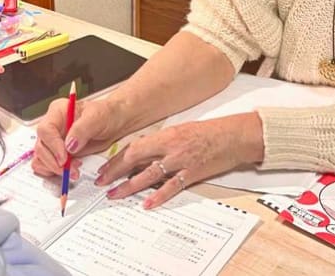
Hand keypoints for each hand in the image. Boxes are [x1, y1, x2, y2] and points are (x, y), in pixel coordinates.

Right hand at [32, 98, 126, 180]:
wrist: (114, 122)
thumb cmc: (106, 114)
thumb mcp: (97, 117)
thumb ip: (82, 129)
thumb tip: (69, 145)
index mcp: (58, 112)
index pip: (45, 130)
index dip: (53, 146)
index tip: (64, 158)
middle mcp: (53, 126)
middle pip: (41, 147)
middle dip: (54, 162)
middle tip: (71, 169)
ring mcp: (54, 141)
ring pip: (41, 158)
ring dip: (55, 169)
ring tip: (74, 170)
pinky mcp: (58, 153)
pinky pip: (47, 165)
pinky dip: (55, 172)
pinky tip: (71, 170)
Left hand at [95, 113, 263, 208]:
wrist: (233, 136)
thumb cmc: (208, 132)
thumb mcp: (180, 130)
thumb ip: (161, 142)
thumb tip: (142, 154)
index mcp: (165, 134)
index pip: (133, 147)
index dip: (116, 158)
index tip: (104, 168)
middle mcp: (169, 147)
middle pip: (134, 160)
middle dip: (115, 172)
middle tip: (102, 183)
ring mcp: (180, 162)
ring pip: (148, 175)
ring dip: (129, 186)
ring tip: (115, 195)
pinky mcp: (192, 174)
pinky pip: (171, 187)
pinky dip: (158, 196)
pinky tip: (147, 204)